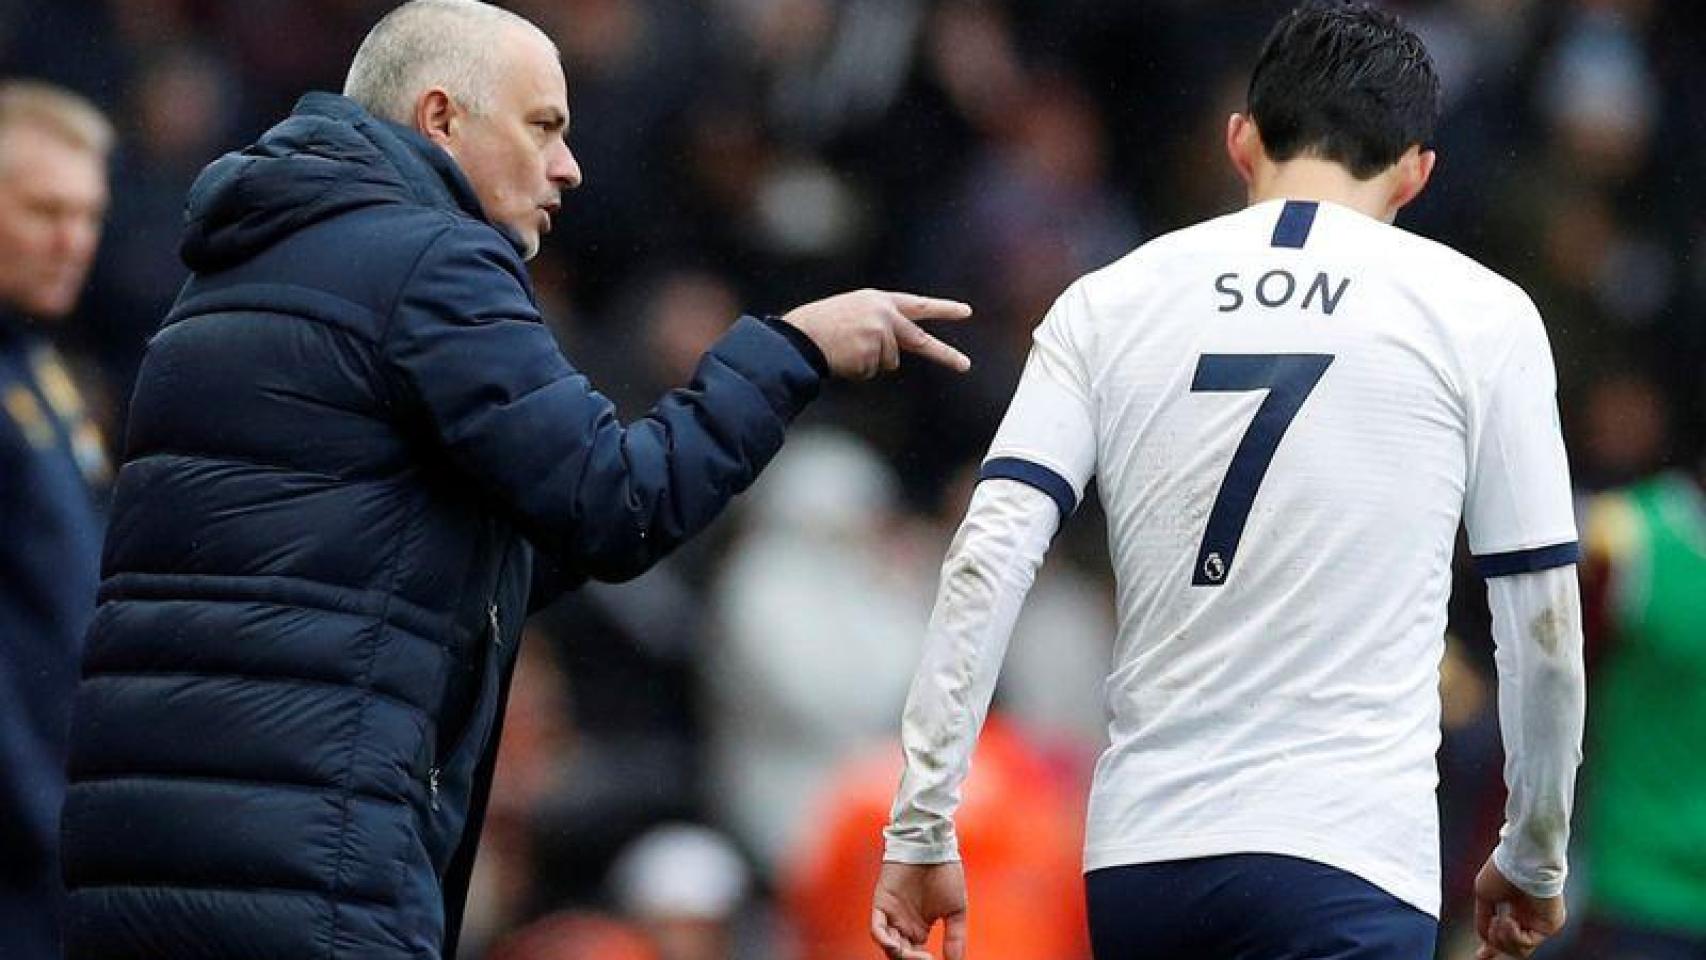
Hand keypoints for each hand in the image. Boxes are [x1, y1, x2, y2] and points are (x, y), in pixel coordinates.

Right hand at [782, 289, 972, 379]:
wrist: (799, 336)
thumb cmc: (820, 325)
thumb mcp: (854, 312)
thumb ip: (879, 323)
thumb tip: (897, 351)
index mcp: (879, 300)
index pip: (917, 305)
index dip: (943, 308)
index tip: (966, 311)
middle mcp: (884, 315)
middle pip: (920, 340)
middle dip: (945, 355)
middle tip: (965, 365)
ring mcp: (879, 335)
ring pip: (889, 363)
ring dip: (870, 363)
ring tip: (846, 351)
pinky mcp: (872, 354)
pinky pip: (872, 372)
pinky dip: (858, 371)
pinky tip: (843, 359)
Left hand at [871, 861, 968, 959]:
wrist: (934, 845)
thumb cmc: (945, 872)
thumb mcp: (956, 910)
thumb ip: (955, 937)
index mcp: (918, 929)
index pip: (916, 956)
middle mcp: (902, 925)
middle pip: (901, 955)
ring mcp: (891, 915)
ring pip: (889, 945)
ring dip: (900, 955)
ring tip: (917, 956)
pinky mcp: (882, 903)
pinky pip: (877, 927)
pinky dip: (883, 939)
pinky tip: (895, 946)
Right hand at [1473, 857, 1565, 958]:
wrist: (1521, 861)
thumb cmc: (1502, 871)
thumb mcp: (1484, 895)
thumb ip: (1483, 919)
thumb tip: (1485, 938)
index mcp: (1515, 908)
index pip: (1504, 934)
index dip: (1490, 947)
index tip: (1479, 956)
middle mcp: (1529, 917)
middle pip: (1513, 947)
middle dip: (1496, 945)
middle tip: (1491, 927)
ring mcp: (1540, 922)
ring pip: (1519, 950)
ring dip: (1503, 938)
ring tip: (1499, 920)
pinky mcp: (1550, 925)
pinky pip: (1528, 944)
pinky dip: (1513, 936)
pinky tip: (1508, 919)